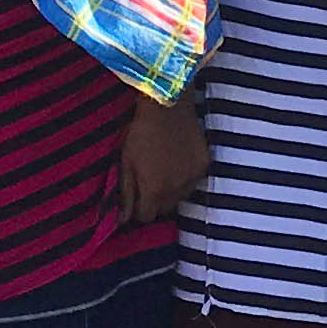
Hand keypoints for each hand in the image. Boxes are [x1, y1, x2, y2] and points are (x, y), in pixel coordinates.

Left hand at [115, 92, 209, 223]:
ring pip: (180, 197)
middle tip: (148, 181)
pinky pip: (193, 181)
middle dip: (154, 201)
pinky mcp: (204, 165)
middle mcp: (176, 190)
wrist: (167, 106)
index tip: (135, 198)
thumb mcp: (126, 163)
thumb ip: (126, 194)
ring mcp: (193, 178)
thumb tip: (122, 221)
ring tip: (163, 170)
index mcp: (154, 191)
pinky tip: (177, 161)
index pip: (146, 217)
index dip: (138, 210)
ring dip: (171, 191)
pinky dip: (185, 177)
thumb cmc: (141, 133)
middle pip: (164, 209)